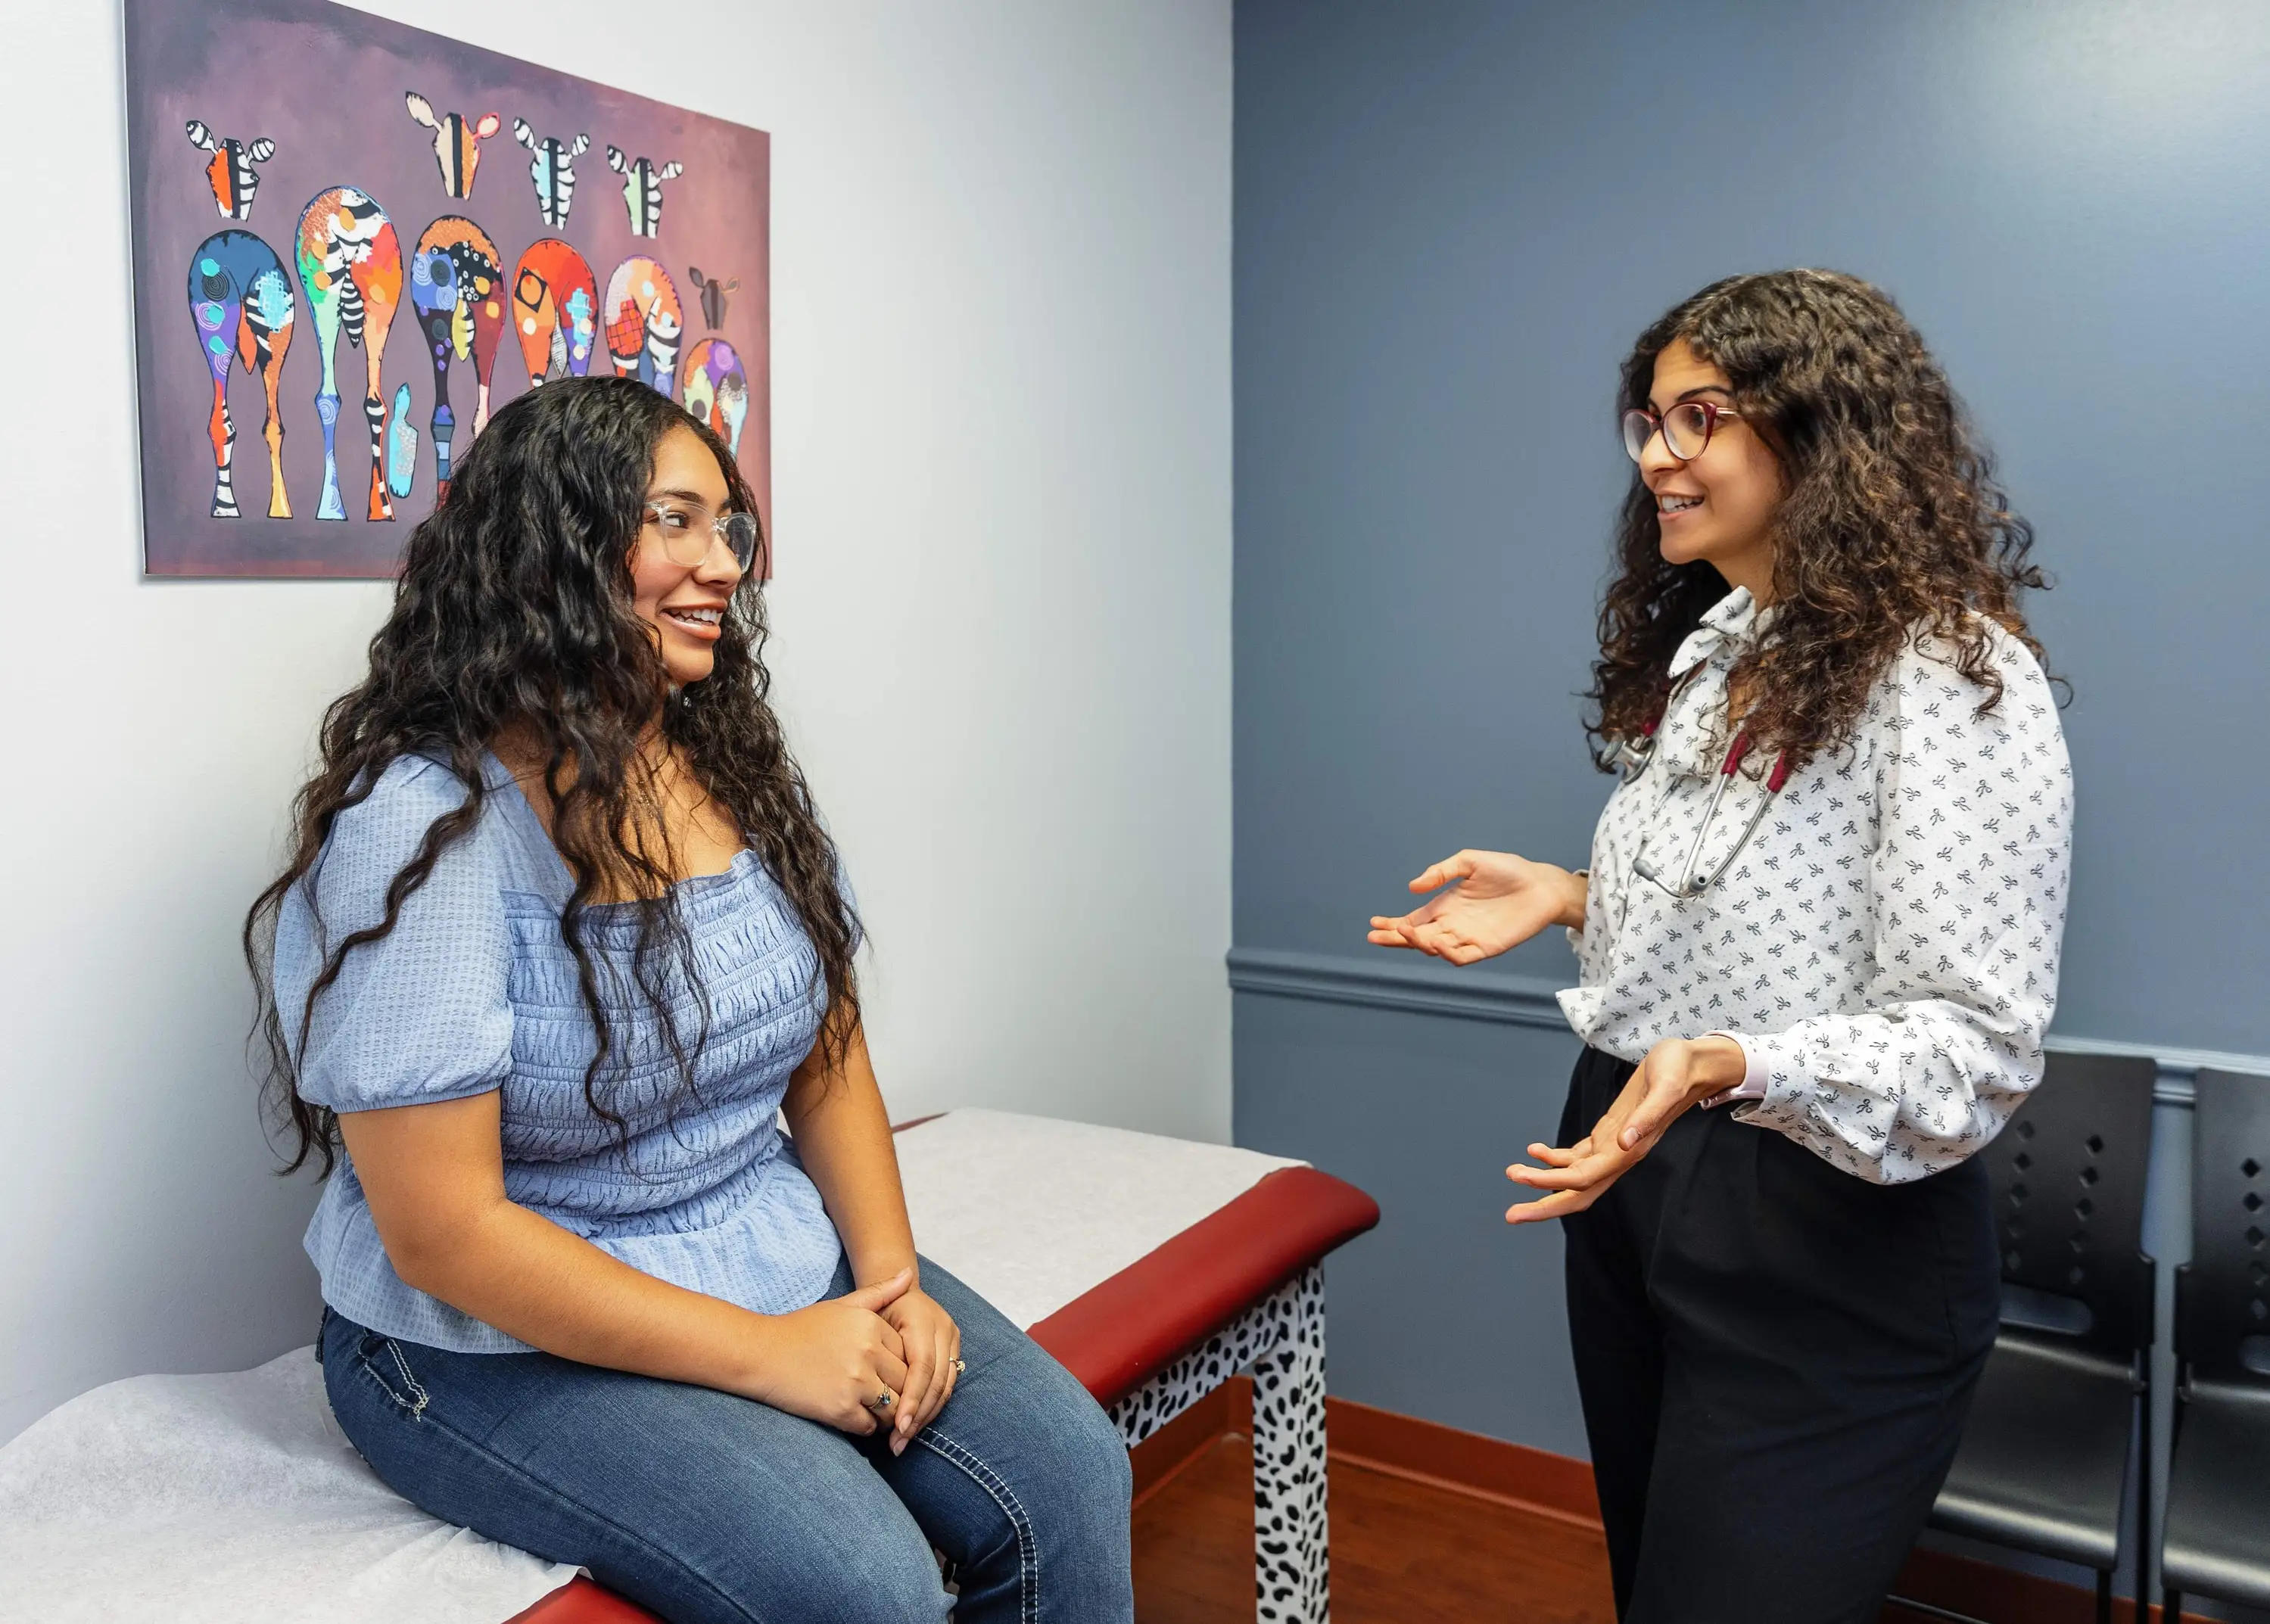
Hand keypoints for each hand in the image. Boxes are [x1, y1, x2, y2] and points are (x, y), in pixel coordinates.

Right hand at [738, 1268, 913, 1434]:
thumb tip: (909, 1274)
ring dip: (888, 1414)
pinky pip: (870, 1426)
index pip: (908, 1353)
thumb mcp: (842, 1304)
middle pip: (905, 1381)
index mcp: (871, 1325)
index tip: (889, 1371)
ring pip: (893, 1408)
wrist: (761, 1354)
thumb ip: (880, 1292)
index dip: (902, 1365)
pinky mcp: (840, 1410)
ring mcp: (855, 1382)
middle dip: (900, 1391)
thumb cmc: (801, 1328)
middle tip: (888, 1396)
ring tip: (875, 1409)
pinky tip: (855, 1416)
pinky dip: (866, 1426)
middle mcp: (868, 1352)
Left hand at [878, 1282, 962, 1454]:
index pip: (923, 1365)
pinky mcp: (955, 1351)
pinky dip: (931, 1408)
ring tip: (903, 1440)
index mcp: (922, 1318)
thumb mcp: (869, 1312)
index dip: (912, 1397)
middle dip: (919, 1415)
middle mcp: (943, 1328)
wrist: (899, 1292)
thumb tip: (878, 1343)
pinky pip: (948, 1385)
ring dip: (925, 1417)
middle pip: (937, 1380)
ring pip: (946, 1387)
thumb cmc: (875, 1307)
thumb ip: (873, 1331)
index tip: (897, 1425)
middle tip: (898, 1442)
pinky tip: (914, 1426)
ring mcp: (953, 1340)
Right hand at [1367, 851, 1584, 964]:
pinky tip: (1436, 943)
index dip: (1393, 924)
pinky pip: (1461, 957)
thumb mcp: (1469, 862)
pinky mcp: (1486, 947)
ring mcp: (1468, 938)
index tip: (1373, 923)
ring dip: (1419, 944)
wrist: (1541, 885)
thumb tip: (1413, 887)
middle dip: (1395, 938)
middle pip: (1417, 938)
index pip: (1413, 920)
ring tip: (1406, 932)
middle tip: (1375, 936)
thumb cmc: (1508, 871)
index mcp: (1446, 906)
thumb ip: (1441, 872)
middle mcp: (1453, 925)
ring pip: (1435, 948)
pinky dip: (1447, 954)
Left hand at [1503, 1037, 1744, 1223]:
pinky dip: (1555, 1158)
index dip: (1550, 1183)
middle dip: (1544, 1205)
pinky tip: (1535, 1151)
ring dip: (1544, 1181)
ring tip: (1513, 1172)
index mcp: (1630, 1150)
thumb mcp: (1665, 1087)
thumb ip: (1647, 1116)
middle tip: (1511, 1215)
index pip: (1582, 1178)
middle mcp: (1620, 1155)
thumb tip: (1626, 1142)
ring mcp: (1615, 1146)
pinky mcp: (1611, 1133)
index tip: (1520, 1179)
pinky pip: (1579, 1156)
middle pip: (1578, 1192)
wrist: (1693, 1065)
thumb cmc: (1679, 1071)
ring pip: (1575, 1177)